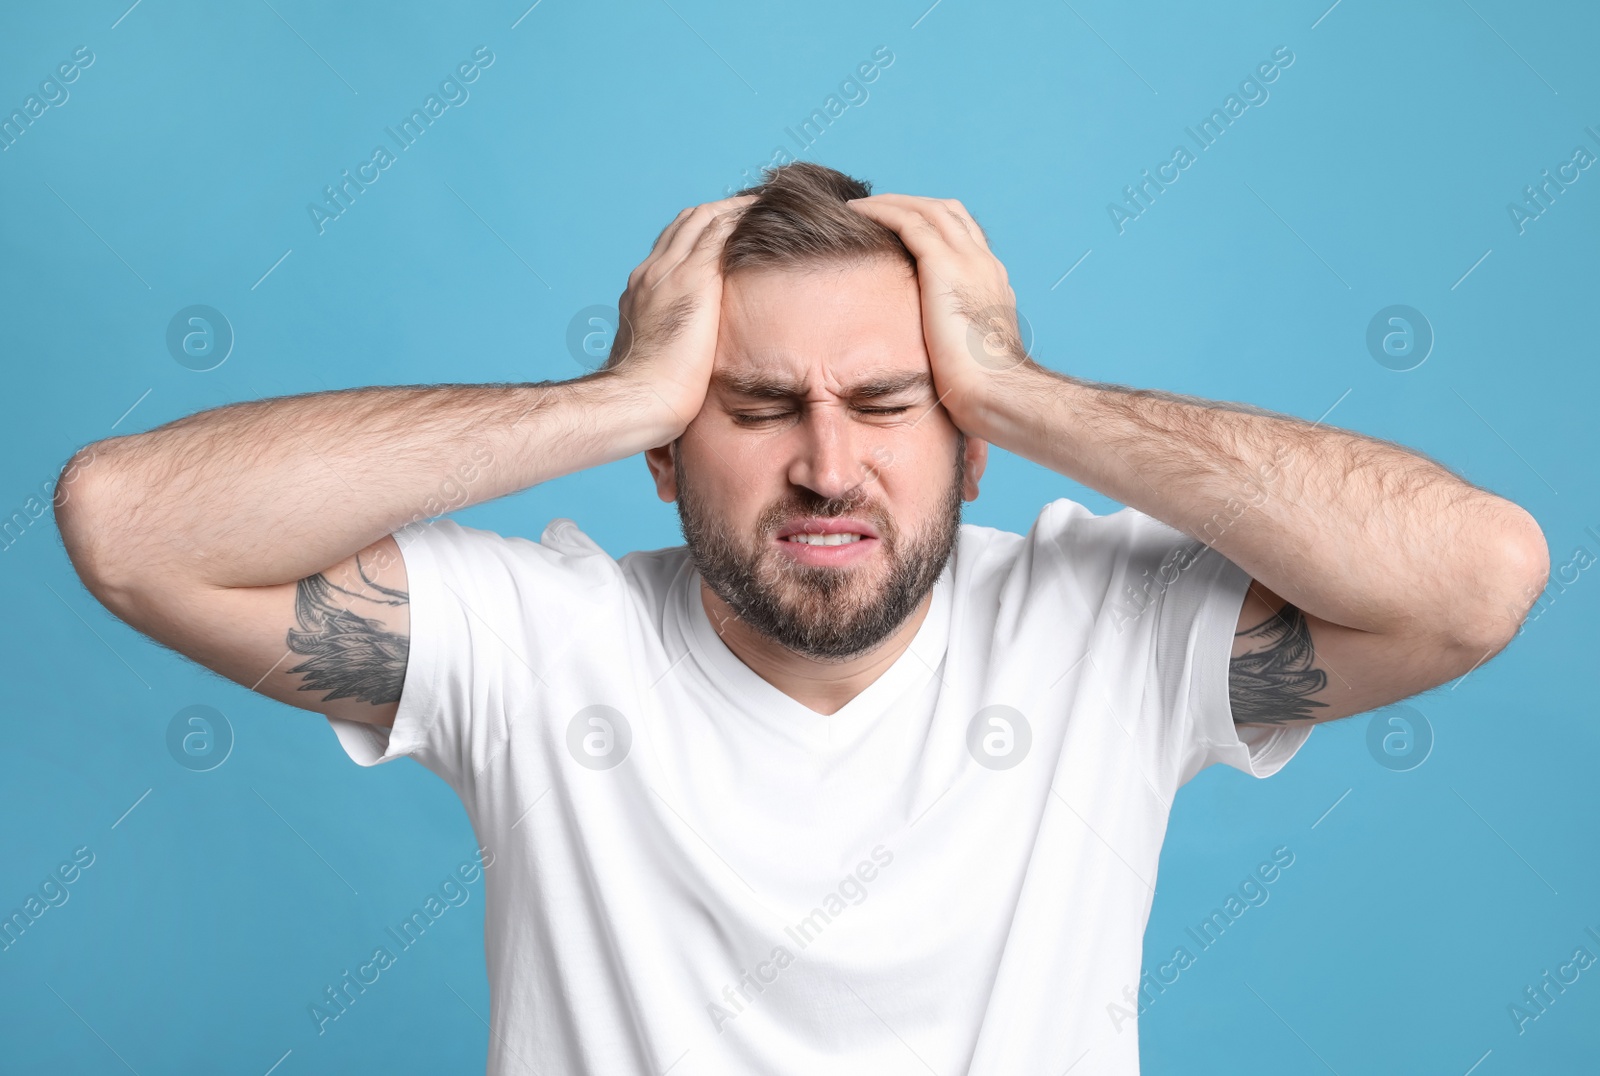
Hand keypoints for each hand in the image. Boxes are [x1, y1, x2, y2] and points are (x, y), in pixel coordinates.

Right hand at [602, 194, 756, 441]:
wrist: (641, 399)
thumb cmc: (651, 398)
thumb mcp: (661, 364)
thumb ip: (674, 350)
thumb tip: (694, 366)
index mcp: (640, 294)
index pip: (671, 249)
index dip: (700, 235)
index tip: (727, 233)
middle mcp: (650, 274)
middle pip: (686, 224)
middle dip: (719, 212)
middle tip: (752, 209)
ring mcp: (668, 272)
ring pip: (703, 219)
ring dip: (734, 208)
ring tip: (765, 204)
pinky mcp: (692, 278)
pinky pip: (720, 230)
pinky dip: (742, 217)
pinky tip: (766, 214)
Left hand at [844, 194, 1034, 436]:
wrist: (998, 393)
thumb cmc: (984, 392)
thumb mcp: (971, 357)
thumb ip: (959, 342)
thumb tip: (944, 359)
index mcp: (992, 284)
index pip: (964, 237)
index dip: (933, 227)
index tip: (900, 230)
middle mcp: (984, 264)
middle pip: (948, 212)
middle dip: (911, 204)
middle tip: (875, 209)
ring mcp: (968, 260)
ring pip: (927, 209)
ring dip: (891, 202)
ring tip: (859, 206)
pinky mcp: (944, 265)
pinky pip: (908, 221)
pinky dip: (882, 211)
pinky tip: (857, 212)